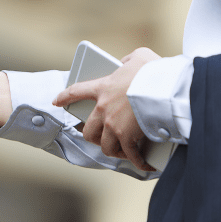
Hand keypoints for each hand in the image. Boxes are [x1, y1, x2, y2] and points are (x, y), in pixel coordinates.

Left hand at [53, 47, 159, 170]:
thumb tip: (125, 63)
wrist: (163, 87)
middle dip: (94, 137)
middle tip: (102, 138)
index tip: (57, 101)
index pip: (76, 92)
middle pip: (89, 130)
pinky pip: (129, 154)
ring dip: (114, 150)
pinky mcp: (127, 137)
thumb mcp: (139, 57)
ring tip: (123, 152)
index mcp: (103, 87)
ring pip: (106, 146)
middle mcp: (104, 108)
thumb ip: (128, 59)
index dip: (65, 98)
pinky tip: (144, 164)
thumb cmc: (153, 71)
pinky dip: (137, 161)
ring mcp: (114, 125)